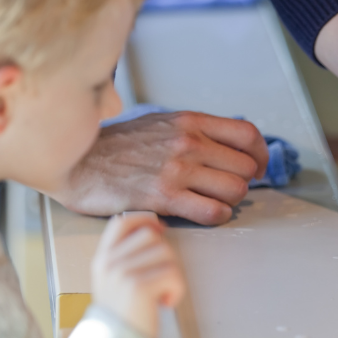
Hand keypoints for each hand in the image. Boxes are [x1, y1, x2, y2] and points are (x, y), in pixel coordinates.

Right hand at [52, 111, 268, 224]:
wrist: (77, 162)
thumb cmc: (117, 147)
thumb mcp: (160, 123)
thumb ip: (195, 130)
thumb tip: (228, 144)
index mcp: (190, 122)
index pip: (248, 134)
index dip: (260, 154)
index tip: (257, 166)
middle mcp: (188, 142)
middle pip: (246, 167)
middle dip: (243, 181)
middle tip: (226, 187)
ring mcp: (177, 170)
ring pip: (235, 190)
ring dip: (230, 200)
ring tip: (213, 200)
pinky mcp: (165, 197)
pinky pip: (213, 212)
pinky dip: (217, 216)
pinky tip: (205, 212)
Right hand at [91, 212, 185, 337]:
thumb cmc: (123, 316)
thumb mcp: (114, 281)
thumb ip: (127, 257)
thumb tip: (155, 230)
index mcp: (102, 259)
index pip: (121, 222)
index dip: (144, 220)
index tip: (159, 231)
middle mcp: (109, 263)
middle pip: (152, 236)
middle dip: (165, 257)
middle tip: (159, 280)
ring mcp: (122, 273)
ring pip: (166, 254)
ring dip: (172, 276)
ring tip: (159, 295)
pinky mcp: (138, 286)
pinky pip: (173, 273)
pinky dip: (176, 290)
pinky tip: (164, 303)